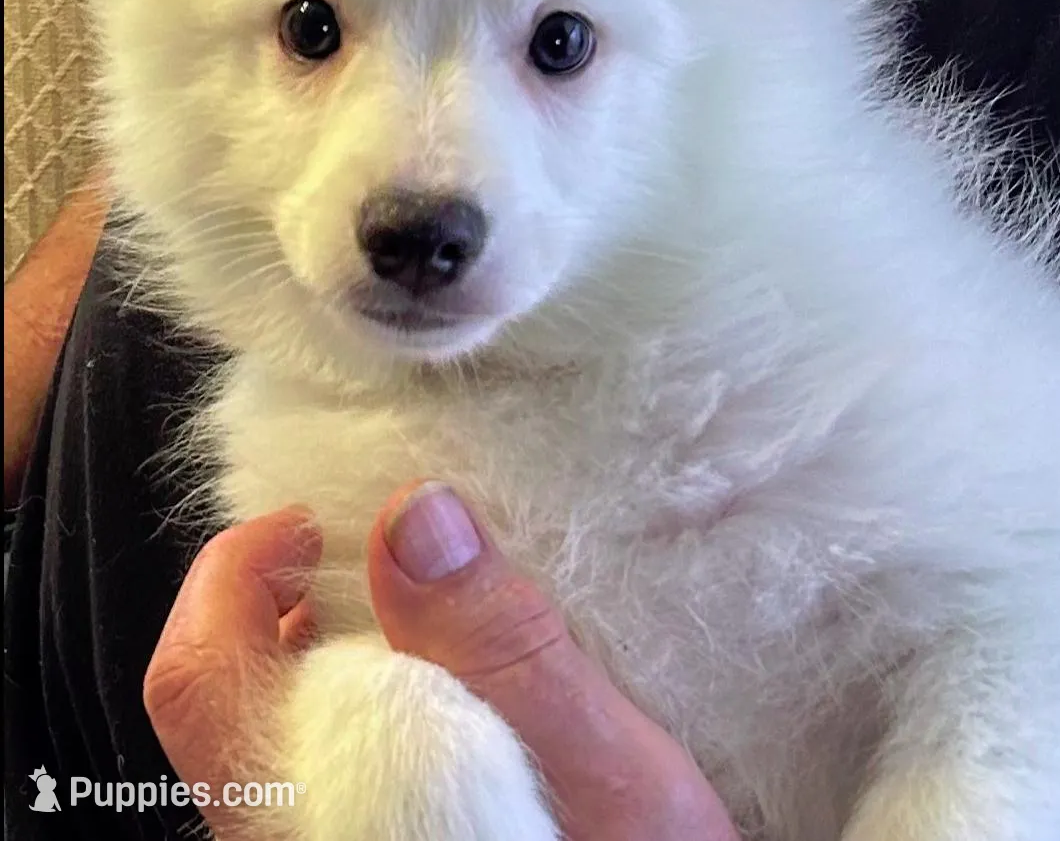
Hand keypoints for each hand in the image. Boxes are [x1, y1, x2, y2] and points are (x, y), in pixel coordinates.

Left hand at [145, 491, 738, 840]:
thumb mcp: (595, 763)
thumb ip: (499, 646)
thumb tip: (415, 513)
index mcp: (335, 810)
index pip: (204, 675)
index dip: (235, 570)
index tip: (314, 517)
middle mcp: (301, 836)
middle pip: (216, 700)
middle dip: (269, 598)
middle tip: (350, 544)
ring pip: (265, 733)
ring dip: (309, 646)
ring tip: (400, 599)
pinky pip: (312, 763)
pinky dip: (348, 693)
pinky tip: (428, 682)